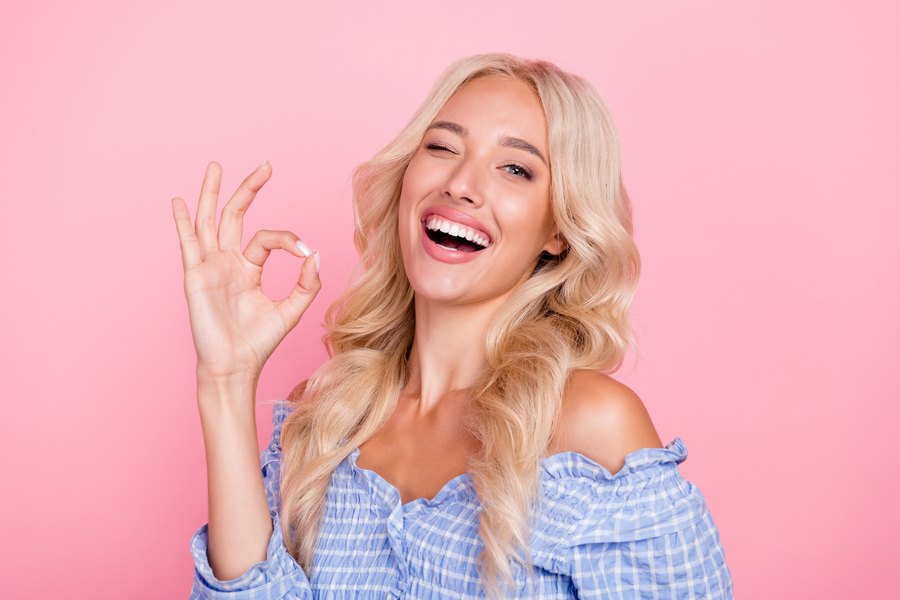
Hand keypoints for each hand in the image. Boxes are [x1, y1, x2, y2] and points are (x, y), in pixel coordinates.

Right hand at [171, 161, 320, 380]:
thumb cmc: (259, 342)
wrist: (236, 365)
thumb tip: (314, 254)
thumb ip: (306, 283)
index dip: (287, 239)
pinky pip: (188, 244)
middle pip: (236, 216)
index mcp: (248, 268)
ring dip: (212, 194)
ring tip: (216, 167)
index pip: (266, 238)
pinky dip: (183, 222)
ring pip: (209, 222)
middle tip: (265, 166)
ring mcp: (210, 266)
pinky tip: (179, 202)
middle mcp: (227, 262)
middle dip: (249, 190)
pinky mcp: (196, 275)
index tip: (303, 251)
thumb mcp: (291, 309)